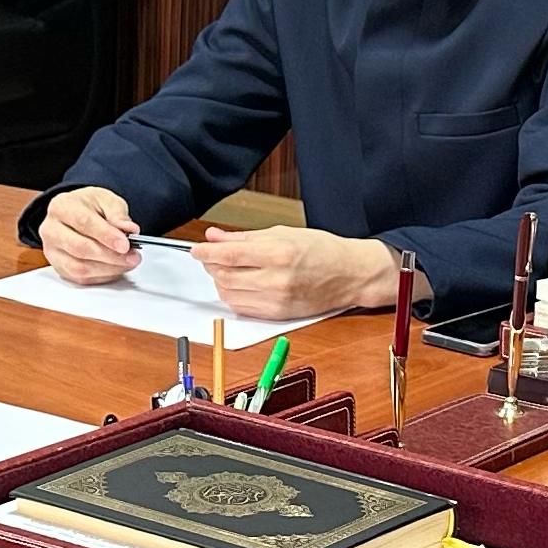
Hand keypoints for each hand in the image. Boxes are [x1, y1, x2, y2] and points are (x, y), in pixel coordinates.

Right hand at [37, 187, 141, 283]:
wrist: (76, 214)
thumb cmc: (89, 207)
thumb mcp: (106, 200)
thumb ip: (118, 214)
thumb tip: (129, 229)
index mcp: (61, 207)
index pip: (84, 222)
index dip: (106, 236)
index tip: (125, 244)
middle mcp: (51, 230)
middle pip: (80, 248)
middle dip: (111, 255)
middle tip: (132, 255)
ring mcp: (52, 251)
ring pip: (79, 268)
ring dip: (108, 269)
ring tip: (128, 262)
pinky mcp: (59, 268)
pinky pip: (81, 279)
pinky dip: (103, 276)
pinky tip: (116, 268)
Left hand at [195, 226, 397, 320]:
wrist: (350, 274)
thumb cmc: (322, 250)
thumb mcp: (283, 233)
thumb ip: (245, 237)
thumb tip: (215, 236)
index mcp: (279, 253)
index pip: (229, 255)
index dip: (206, 252)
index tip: (197, 249)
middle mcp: (277, 279)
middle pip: (225, 276)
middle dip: (212, 265)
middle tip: (211, 256)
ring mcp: (277, 300)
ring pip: (229, 294)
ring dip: (220, 281)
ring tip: (227, 269)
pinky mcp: (278, 315)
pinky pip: (242, 308)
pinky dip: (233, 296)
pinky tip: (239, 285)